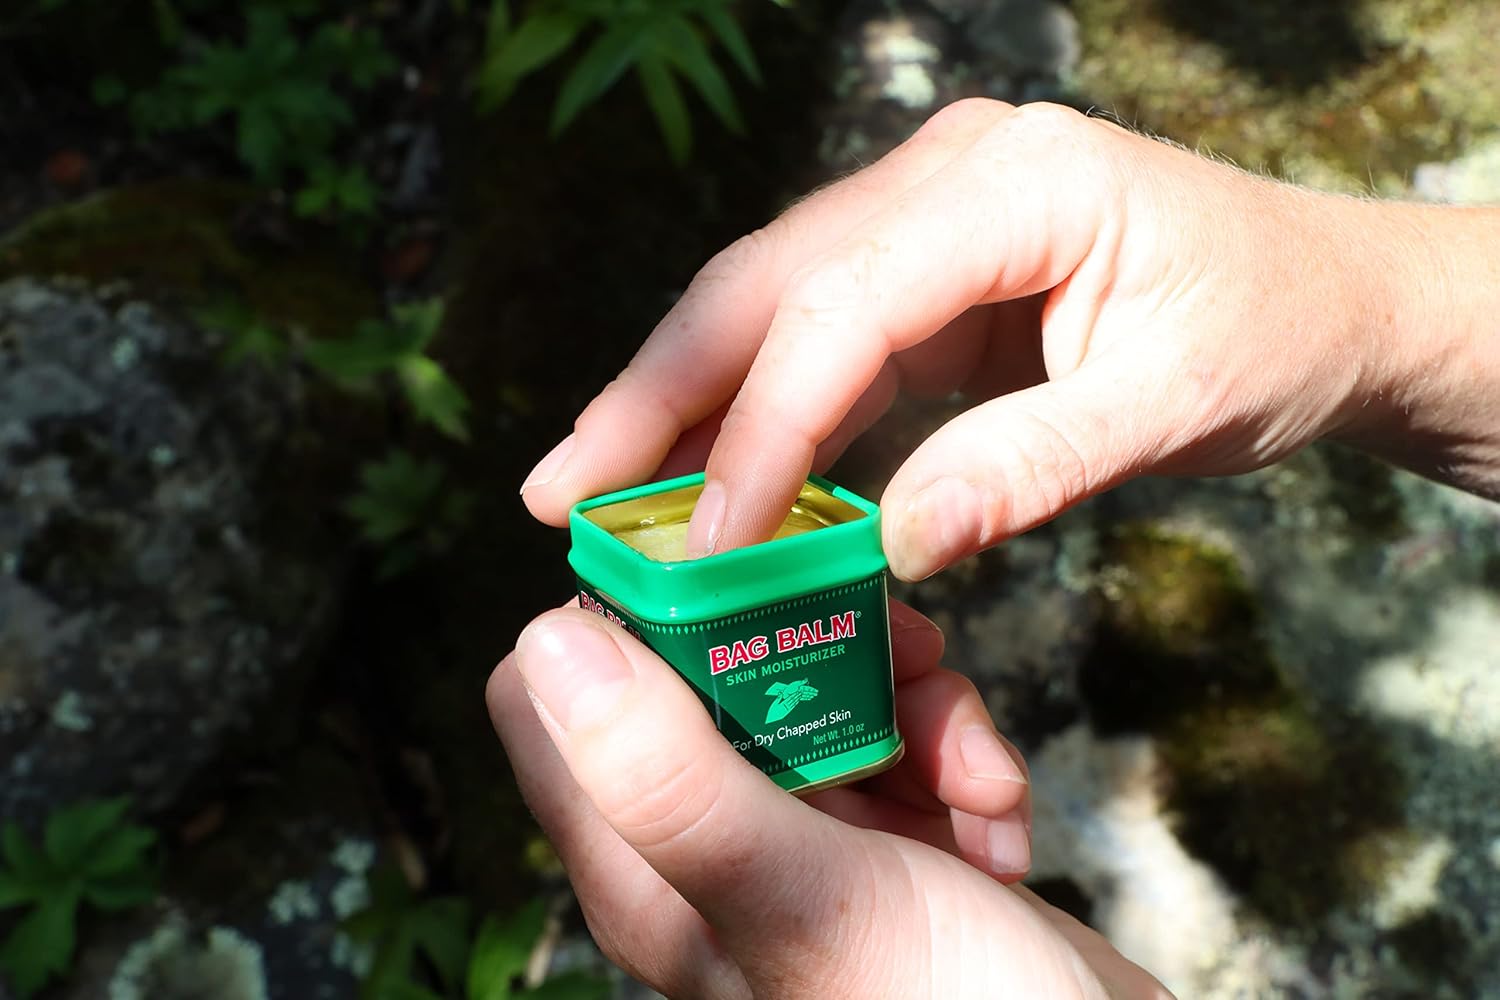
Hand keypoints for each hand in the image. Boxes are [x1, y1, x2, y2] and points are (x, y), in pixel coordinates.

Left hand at [488, 602, 1171, 998]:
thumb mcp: (798, 894)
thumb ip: (670, 780)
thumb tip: (549, 642)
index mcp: (639, 862)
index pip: (547, 697)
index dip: (617, 615)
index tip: (719, 579)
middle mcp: (701, 842)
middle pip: (706, 663)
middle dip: (812, 644)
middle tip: (901, 657)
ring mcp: (799, 835)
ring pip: (823, 684)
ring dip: (918, 709)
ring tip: (973, 780)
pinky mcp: (885, 834)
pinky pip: (905, 737)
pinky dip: (960, 761)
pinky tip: (998, 830)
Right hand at [518, 98, 1499, 577]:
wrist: (1321, 298)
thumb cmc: (1268, 334)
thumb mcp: (1173, 405)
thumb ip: (1032, 466)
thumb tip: (888, 546)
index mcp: (1012, 180)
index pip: (844, 303)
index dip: (762, 425)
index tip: (708, 542)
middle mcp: (944, 175)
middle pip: (767, 285)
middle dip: (657, 393)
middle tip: (555, 496)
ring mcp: (923, 215)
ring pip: (765, 305)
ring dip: (675, 400)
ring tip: (587, 490)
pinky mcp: (918, 269)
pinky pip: (808, 337)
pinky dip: (745, 408)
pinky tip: (690, 469)